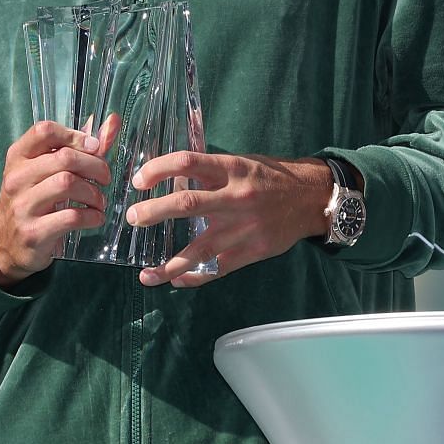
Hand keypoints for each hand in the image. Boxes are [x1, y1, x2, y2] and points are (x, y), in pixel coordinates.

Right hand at [0, 117, 118, 287]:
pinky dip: (92, 216)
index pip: (44, 131)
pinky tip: (95, 217)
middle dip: (95, 166)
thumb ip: (77, 147)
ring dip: (94, 192)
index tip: (93, 148)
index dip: (75, 135)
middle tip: (105, 177)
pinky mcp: (34, 232)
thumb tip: (113, 121)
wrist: (5, 244)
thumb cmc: (31, 200)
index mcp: (18, 157)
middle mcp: (16, 178)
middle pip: (64, 158)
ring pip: (68, 184)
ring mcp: (23, 205)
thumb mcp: (43, 172)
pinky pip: (71, 217)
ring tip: (99, 200)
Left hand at [122, 152, 334, 288]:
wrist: (311, 198)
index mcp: (230, 169)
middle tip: (132, 219)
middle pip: (187, 203)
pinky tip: (176, 280)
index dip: (157, 169)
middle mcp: (235, 197)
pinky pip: (218, 268)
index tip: (137, 180)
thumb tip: (167, 176)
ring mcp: (244, 227)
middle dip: (154, 212)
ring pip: (200, 248)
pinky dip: (195, 277)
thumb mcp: (240, 163)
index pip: (186, 162)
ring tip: (145, 275)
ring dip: (168, 264)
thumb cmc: (268, 178)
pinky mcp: (252, 251)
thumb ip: (208, 172)